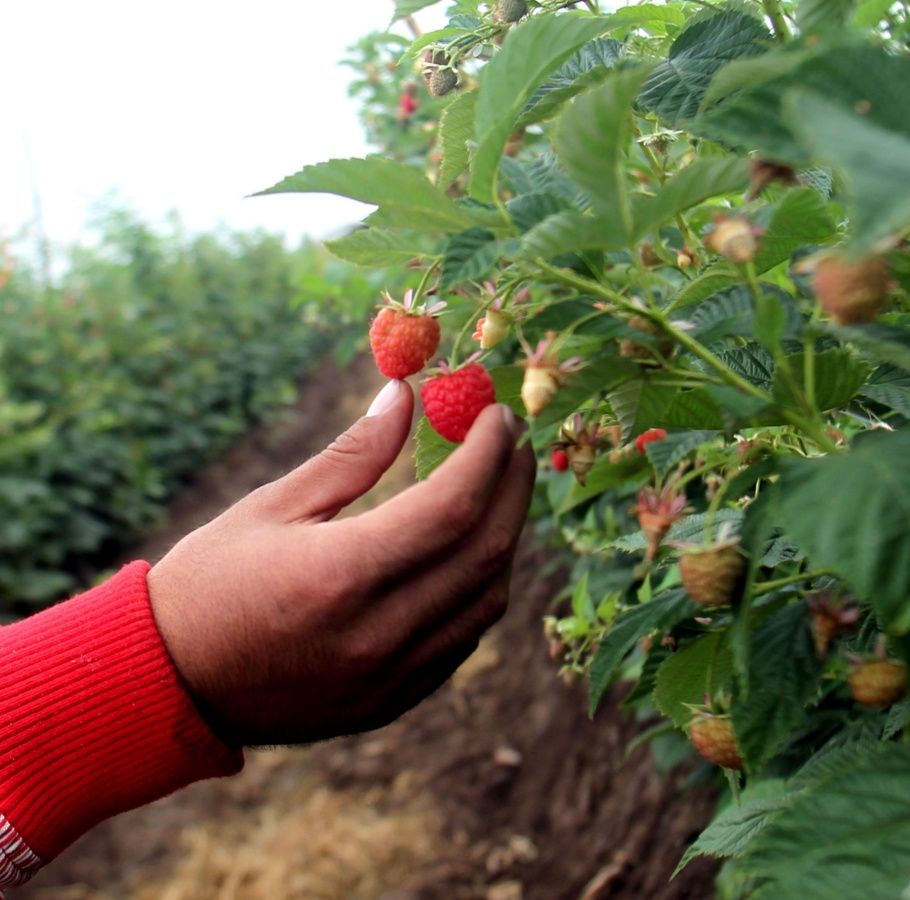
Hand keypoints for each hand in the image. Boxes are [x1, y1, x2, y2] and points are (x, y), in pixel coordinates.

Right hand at [146, 380, 533, 745]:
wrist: (169, 686)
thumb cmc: (210, 582)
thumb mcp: (272, 506)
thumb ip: (352, 453)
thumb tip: (406, 393)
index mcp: (341, 574)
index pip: (453, 506)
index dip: (488, 454)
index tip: (497, 416)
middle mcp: (378, 632)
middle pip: (487, 551)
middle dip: (513, 487)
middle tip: (514, 444)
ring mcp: (392, 675)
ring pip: (488, 599)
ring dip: (506, 539)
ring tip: (499, 490)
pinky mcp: (395, 700)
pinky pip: (465, 637)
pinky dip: (481, 587)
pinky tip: (470, 550)